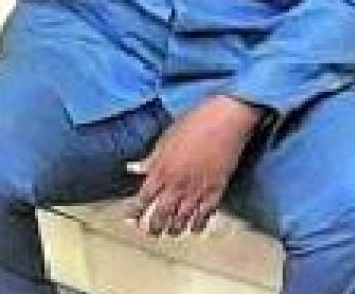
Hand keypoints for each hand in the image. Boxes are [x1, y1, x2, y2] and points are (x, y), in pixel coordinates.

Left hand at [125, 95, 263, 236]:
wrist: (224, 121)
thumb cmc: (193, 124)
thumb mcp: (165, 139)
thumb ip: (150, 158)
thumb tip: (134, 168)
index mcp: (161, 169)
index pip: (143, 197)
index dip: (135, 211)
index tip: (130, 219)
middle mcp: (177, 184)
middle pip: (161, 213)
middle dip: (153, 226)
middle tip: (149, 232)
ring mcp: (197, 189)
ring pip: (182, 218)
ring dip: (174, 228)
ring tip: (169, 233)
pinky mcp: (216, 191)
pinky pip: (205, 214)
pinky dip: (198, 224)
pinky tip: (193, 229)